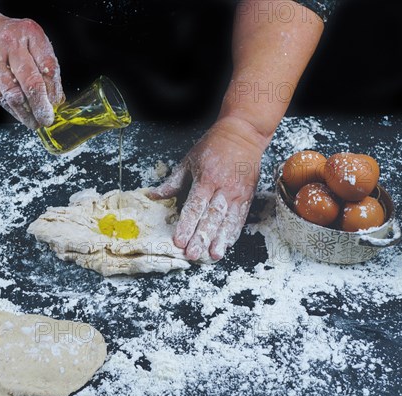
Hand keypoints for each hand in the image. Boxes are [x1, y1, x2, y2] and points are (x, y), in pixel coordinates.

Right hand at [0, 8, 63, 128]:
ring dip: (27, 112)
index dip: (54, 89)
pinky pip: (1, 97)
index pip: (49, 66)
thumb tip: (57, 99)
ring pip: (14, 93)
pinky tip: (22, 117)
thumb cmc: (6, 38)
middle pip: (32, 81)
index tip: (57, 104)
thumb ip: (44, 65)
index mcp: (30, 33)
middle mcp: (13, 44)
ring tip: (35, 123)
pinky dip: (14, 110)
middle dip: (41, 105)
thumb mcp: (29, 41)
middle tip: (48, 119)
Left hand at [149, 117, 268, 260]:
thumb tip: (153, 196)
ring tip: (213, 256)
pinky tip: (227, 244)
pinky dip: (234, 232)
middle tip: (193, 255)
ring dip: (219, 240)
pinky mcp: (248, 196)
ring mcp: (238, 193)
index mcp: (206, 178)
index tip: (179, 241)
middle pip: (211, 218)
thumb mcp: (189, 160)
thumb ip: (173, 182)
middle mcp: (223, 188)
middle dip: (201, 238)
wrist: (243, 134)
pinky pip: (240, 218)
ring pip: (228, 221)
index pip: (194, 207)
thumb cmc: (213, 146)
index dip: (186, 225)